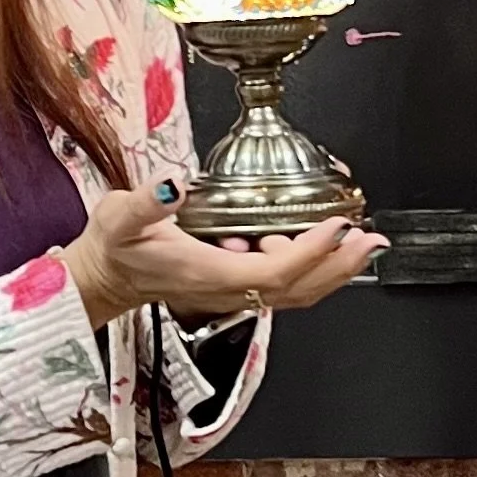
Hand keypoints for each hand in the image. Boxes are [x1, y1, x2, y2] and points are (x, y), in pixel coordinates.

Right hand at [61, 187, 387, 334]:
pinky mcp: (235, 285)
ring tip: (358, 240)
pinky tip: (319, 243)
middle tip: (372, 240)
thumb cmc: (114, 248)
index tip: (338, 226)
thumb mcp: (120, 217)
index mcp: (209, 272)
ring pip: (295, 291)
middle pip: (298, 290)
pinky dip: (311, 267)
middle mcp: (228, 289)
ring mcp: (233, 291)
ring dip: (332, 269)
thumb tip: (173, 184)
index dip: (311, 252)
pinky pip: (283, 285)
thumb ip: (146, 202)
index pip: (274, 271)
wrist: (104, 279)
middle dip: (340, 267)